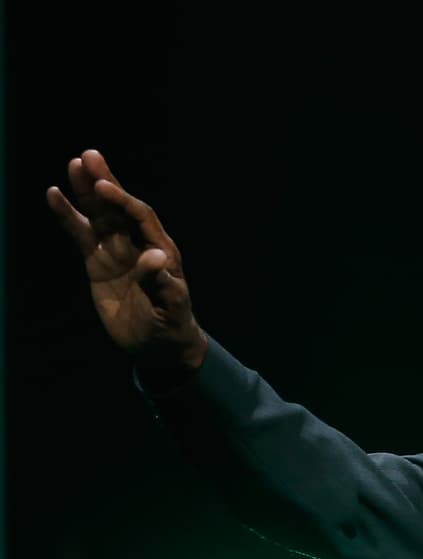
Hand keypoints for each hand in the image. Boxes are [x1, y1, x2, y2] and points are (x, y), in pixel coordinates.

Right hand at [47, 149, 206, 376]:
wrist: (157, 343)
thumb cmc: (171, 324)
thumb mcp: (172, 306)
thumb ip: (162, 282)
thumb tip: (155, 257)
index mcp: (161, 249)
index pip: (141, 217)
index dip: (123, 201)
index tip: (105, 188)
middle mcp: (137, 243)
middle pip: (119, 207)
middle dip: (105, 182)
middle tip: (89, 156)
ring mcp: (116, 250)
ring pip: (98, 215)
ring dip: (86, 191)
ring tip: (74, 165)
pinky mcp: (97, 261)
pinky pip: (80, 234)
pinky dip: (68, 216)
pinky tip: (54, 195)